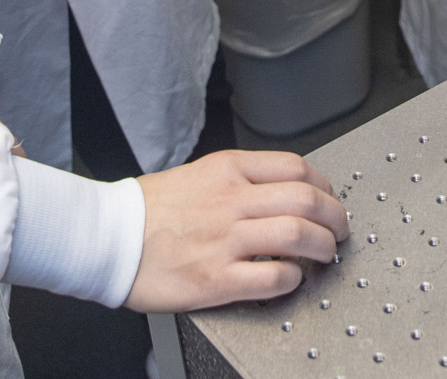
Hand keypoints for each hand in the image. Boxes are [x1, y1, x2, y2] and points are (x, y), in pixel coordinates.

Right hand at [126, 151, 349, 311]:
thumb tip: (281, 191)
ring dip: (323, 247)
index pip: (296, 167)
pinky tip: (291, 278)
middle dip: (335, 217)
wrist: (107, 236)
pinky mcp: (217, 279)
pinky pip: (274, 277)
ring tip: (325, 255)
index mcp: (227, 169)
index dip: (324, 185)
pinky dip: (293, 279)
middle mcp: (230, 200)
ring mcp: (225, 239)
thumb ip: (239, 180)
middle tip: (339, 230)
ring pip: (298, 235)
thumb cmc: (147, 210)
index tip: (329, 198)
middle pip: (307, 199)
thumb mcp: (198, 174)